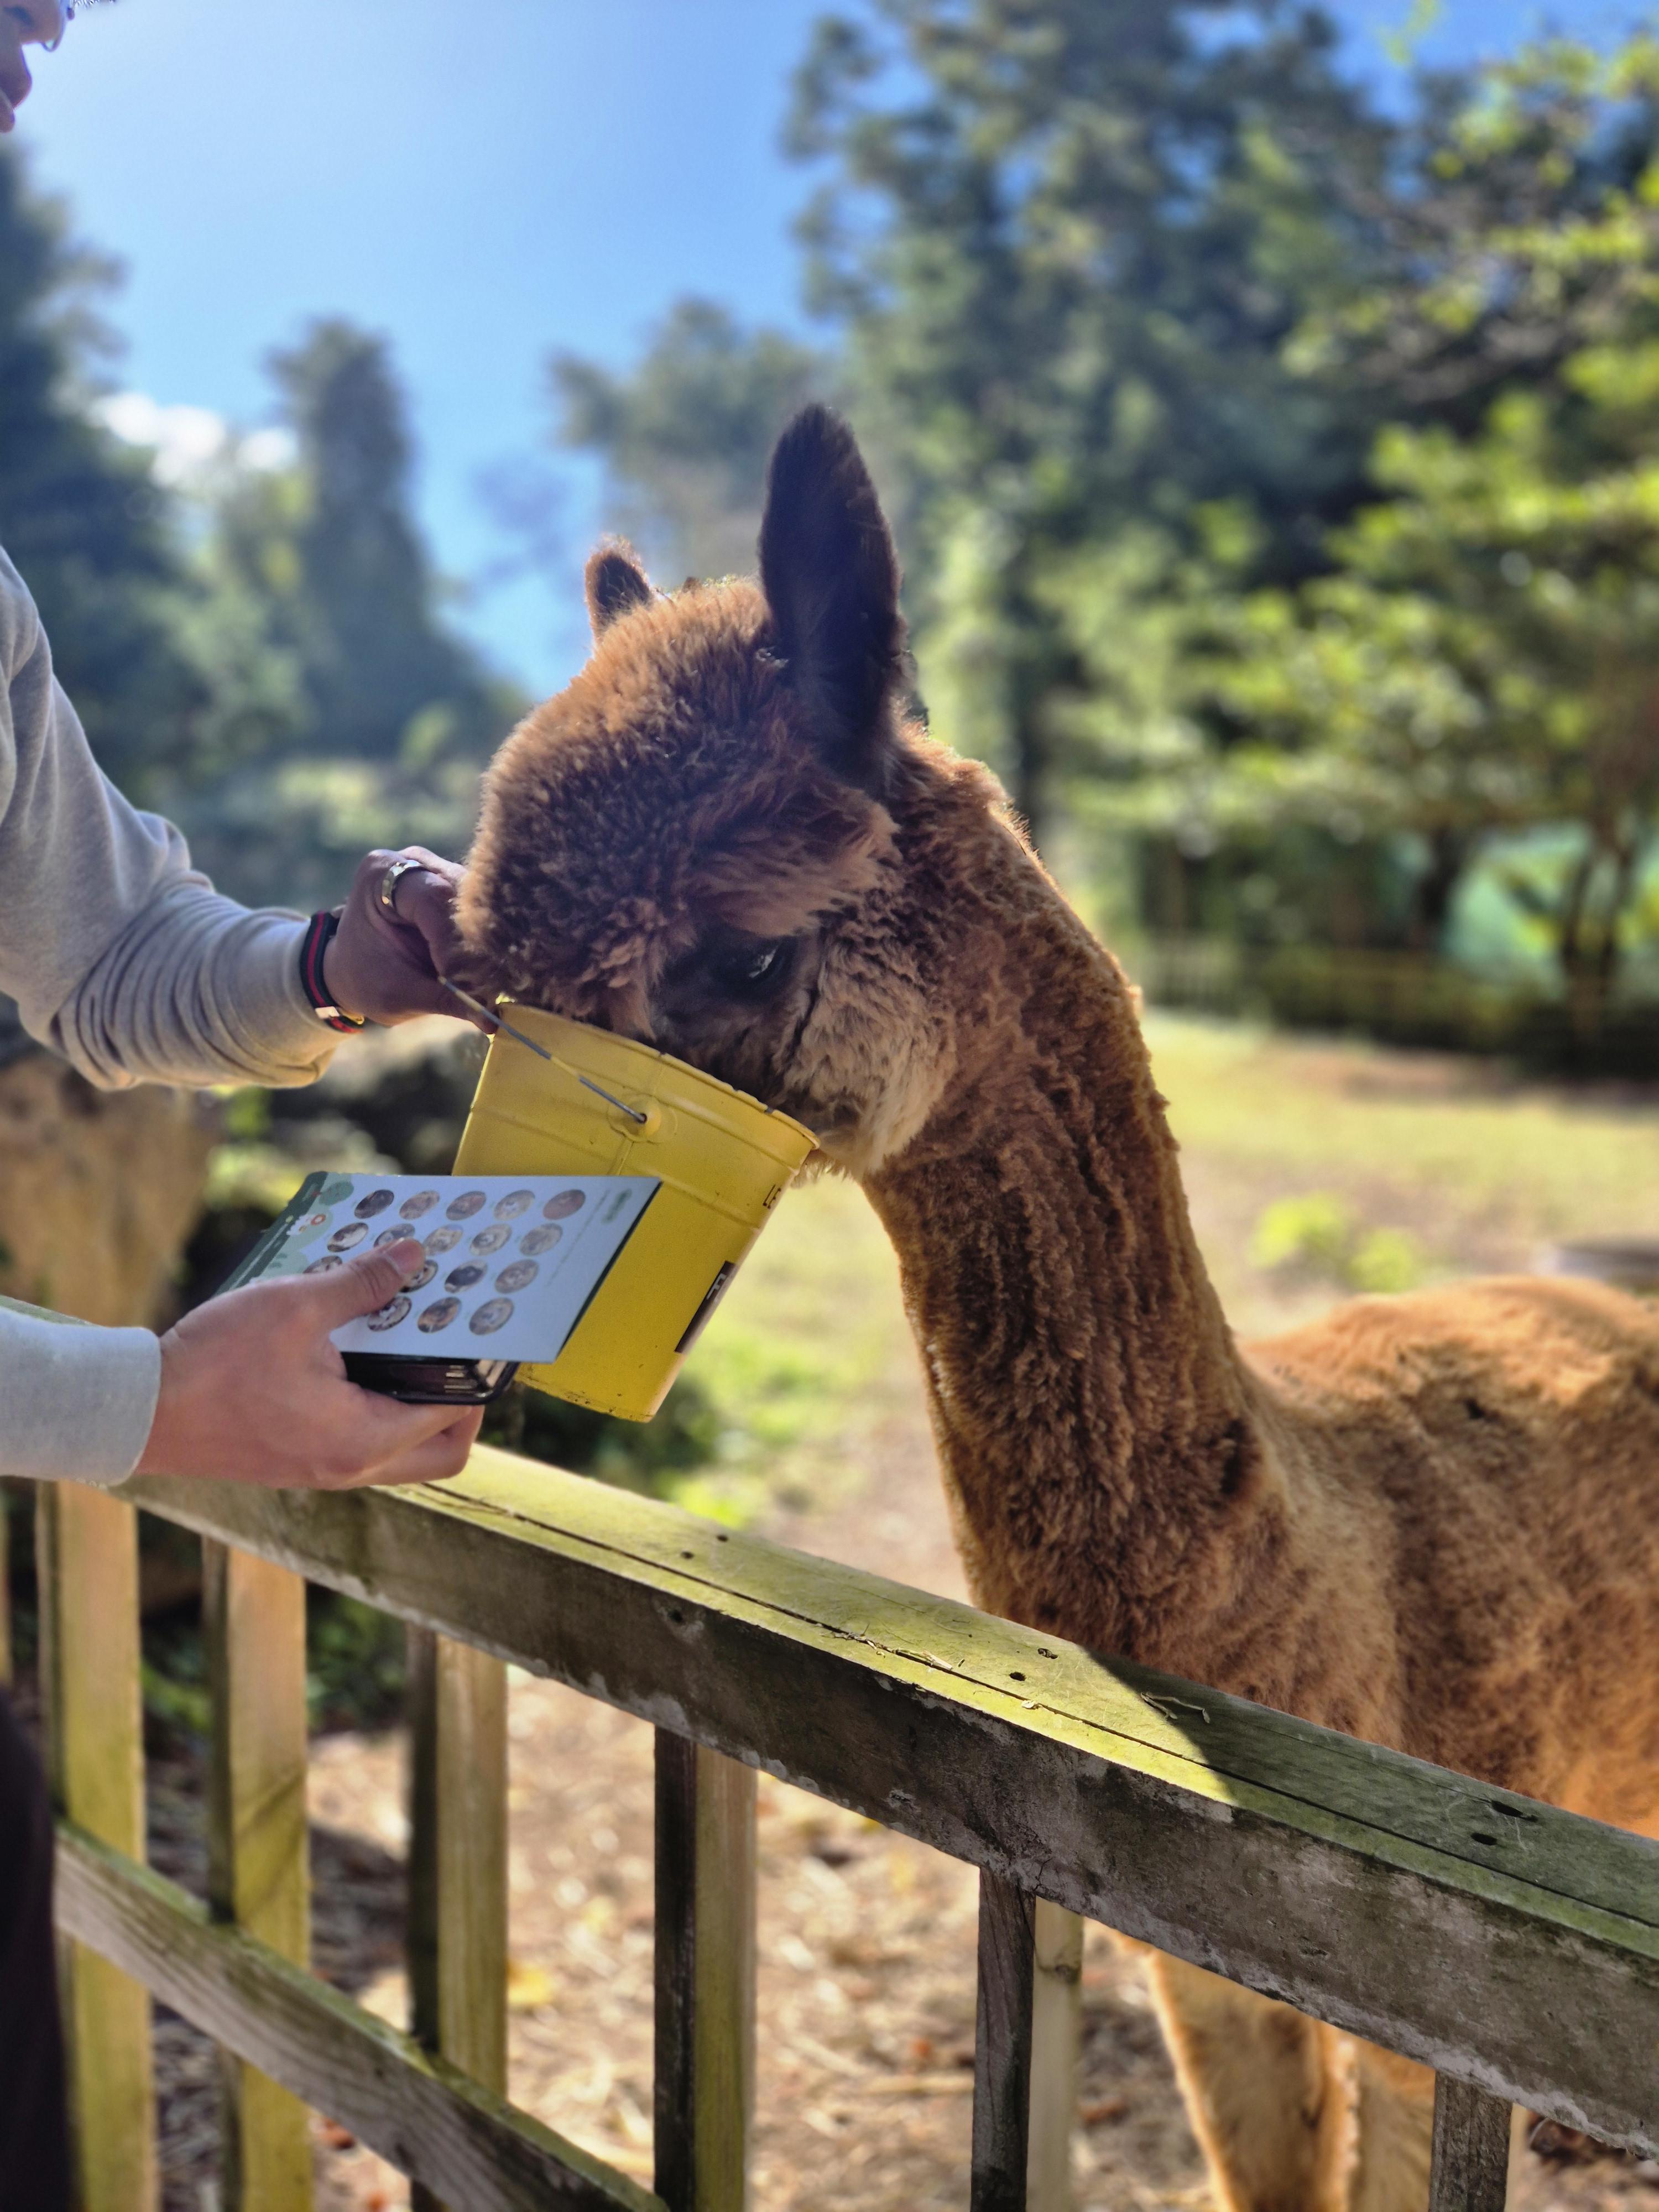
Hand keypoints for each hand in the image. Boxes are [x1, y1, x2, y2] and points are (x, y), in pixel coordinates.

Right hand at [136, 1241, 483, 1489]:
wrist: (139, 1410)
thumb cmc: (214, 1363)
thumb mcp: (295, 1307)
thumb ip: (362, 1283)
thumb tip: (415, 1256)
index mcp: (362, 1440)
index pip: (454, 1421)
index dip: (479, 1379)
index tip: (487, 1337)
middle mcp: (351, 1467)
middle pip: (439, 1452)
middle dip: (460, 1403)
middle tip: (458, 1348)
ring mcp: (324, 1469)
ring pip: (400, 1448)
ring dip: (414, 1400)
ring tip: (411, 1338)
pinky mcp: (300, 1458)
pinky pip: (362, 1438)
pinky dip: (376, 1402)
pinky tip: (359, 1350)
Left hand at [322, 847, 484, 1028]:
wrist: (352, 969)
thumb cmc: (366, 978)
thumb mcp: (398, 995)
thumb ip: (444, 1000)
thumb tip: (491, 1019)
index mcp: (381, 875)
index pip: (433, 897)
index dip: (451, 939)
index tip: (455, 978)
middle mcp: (413, 861)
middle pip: (463, 896)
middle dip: (475, 944)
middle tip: (483, 986)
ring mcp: (438, 869)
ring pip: (481, 903)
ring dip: (486, 944)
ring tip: (485, 981)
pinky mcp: (457, 886)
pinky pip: (485, 911)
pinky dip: (487, 942)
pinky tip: (488, 969)